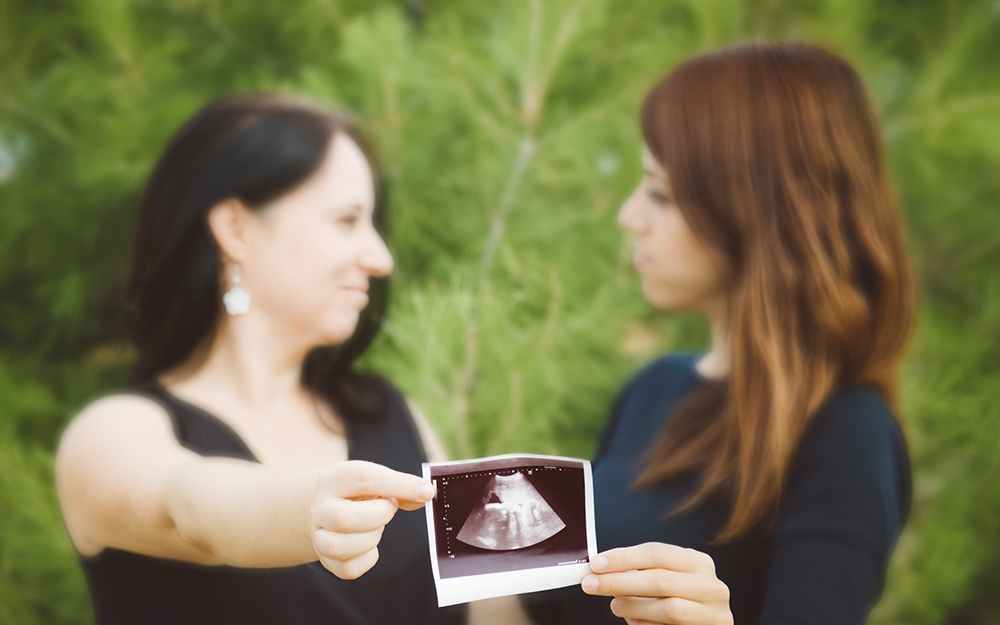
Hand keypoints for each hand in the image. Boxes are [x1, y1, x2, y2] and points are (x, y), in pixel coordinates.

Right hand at [310, 460, 434, 578]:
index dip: (399, 485)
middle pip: (344, 519)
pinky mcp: (328, 561)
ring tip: (376, 526)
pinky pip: (349, 568)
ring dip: (371, 538)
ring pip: (341, 547)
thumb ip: (401, 486)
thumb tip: (425, 494)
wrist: (327, 508)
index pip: (364, 479)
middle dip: (379, 515)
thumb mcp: (375, 479)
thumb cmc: (358, 492)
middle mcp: (320, 508)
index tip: (426, 491)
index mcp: (334, 479)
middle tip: (389, 508)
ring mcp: (319, 537)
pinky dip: (368, 558)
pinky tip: (370, 544)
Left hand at [581, 543, 732, 624]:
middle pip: (660, 579)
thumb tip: (601, 570)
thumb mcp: (667, 579)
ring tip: (615, 606)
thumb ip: (640, 573)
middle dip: (620, 581)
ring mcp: (714, 613)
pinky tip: (635, 622)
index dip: (623, 558)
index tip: (596, 564)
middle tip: (592, 584)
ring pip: (669, 607)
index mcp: (698, 563)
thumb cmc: (682, 600)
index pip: (656, 553)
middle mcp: (712, 586)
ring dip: (634, 606)